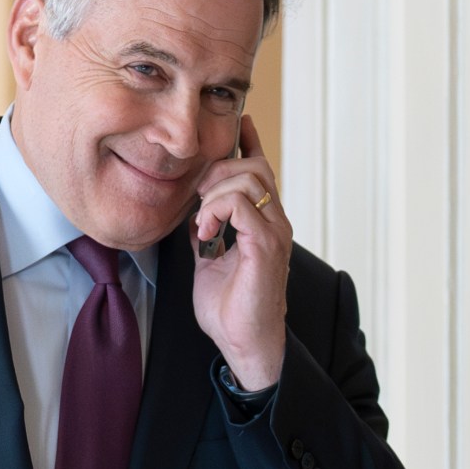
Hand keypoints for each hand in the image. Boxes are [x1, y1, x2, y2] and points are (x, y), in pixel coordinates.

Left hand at [190, 113, 290, 391]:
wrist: (245, 343)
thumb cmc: (230, 309)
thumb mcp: (209, 260)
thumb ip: (208, 232)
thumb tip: (194, 213)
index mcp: (265, 223)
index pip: (262, 170)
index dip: (249, 143)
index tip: (239, 124)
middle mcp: (276, 223)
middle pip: (255, 166)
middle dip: (220, 169)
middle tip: (198, 196)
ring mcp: (274, 232)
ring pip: (249, 178)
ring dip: (215, 192)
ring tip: (202, 221)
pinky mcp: (265, 246)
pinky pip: (241, 203)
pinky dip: (216, 210)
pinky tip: (205, 232)